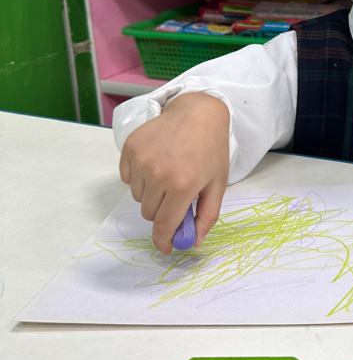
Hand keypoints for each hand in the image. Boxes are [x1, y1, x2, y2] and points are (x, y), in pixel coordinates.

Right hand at [119, 92, 229, 253]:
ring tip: (168, 173)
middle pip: (150, 213)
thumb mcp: (217, 183)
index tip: (166, 247)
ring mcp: (141, 160)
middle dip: (163, 210)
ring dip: (151, 193)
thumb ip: (207, 215)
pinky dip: (139, 177)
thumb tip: (194, 242)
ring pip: (139, 197)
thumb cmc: (211, 148)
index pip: (164, 226)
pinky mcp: (130, 149)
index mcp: (182, 185)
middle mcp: (158, 174)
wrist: (197, 111)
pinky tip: (156, 162)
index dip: (163, 241)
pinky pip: (128, 178)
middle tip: (177, 194)